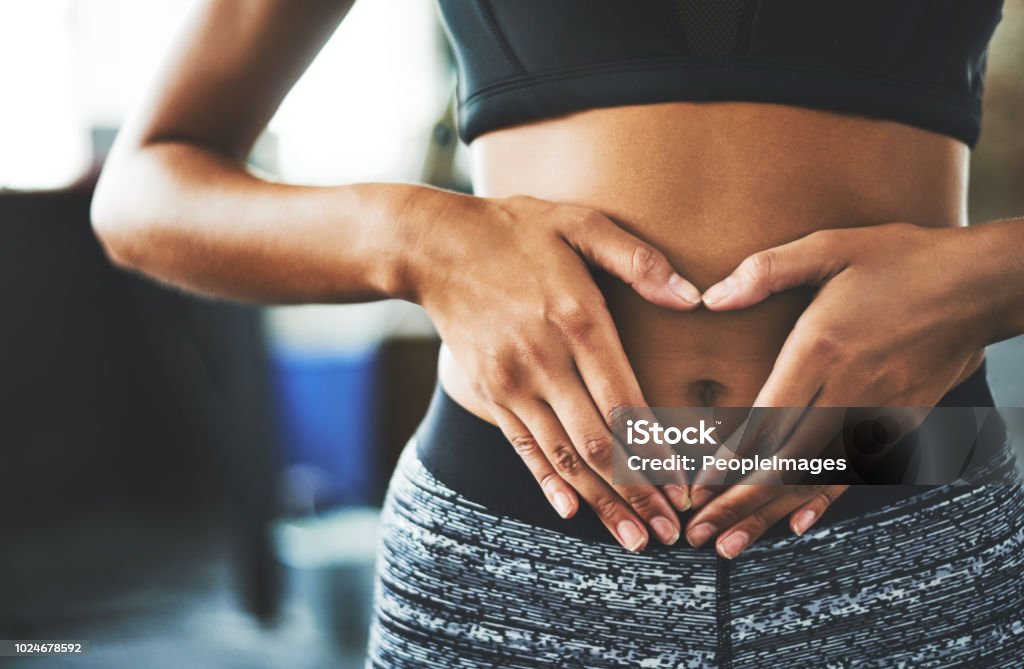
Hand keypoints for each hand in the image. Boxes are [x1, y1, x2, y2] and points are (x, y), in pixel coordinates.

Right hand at [402, 190, 701, 549]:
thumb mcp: (578, 223)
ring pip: (561, 457)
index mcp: (578, 320)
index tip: (684, 490)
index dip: (657, 455)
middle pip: (597, 444)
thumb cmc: (515, 231)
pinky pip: (522, 447)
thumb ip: (637, 260)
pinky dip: (547, 483)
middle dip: (636, 496)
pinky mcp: (489, 391)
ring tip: (633, 540)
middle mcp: (544, 360)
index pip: (626, 404)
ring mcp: (511, 382)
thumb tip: (694, 297)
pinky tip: (572, 512)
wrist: (432, 246)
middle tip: (669, 535)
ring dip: (600, 503)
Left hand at [688, 222, 989, 557]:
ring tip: (734, 545)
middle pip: (785, 459)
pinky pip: (857, 469)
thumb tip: (711, 297)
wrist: (983, 284)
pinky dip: (826, 499)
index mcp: (821, 349)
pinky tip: (799, 524)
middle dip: (738, 502)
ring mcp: (878, 412)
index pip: (767, 419)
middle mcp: (848, 390)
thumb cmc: (903, 259)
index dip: (730, 461)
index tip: (699, 490)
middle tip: (701, 534)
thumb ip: (767, 270)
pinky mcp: (902, 421)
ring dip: (771, 512)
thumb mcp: (831, 247)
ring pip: (816, 474)